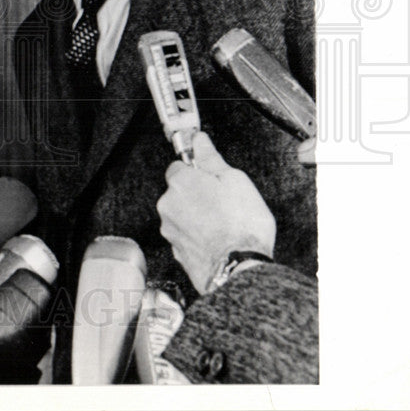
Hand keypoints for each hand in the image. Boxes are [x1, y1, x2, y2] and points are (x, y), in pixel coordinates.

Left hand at [157, 132, 275, 293]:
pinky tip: (217, 240)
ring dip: (196, 216)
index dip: (197, 171)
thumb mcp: (235, 181)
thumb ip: (212, 158)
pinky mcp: (176, 251)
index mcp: (181, 182)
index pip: (179, 166)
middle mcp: (168, 204)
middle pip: (179, 191)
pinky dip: (197, 236)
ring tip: (223, 225)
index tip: (211, 177)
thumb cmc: (241, 226)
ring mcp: (170, 229)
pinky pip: (185, 236)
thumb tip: (200, 141)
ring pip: (181, 215)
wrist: (239, 269)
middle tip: (223, 203)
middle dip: (197, 194)